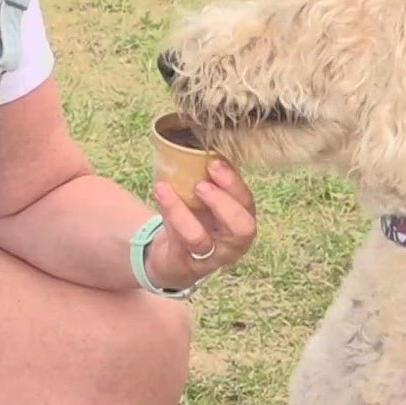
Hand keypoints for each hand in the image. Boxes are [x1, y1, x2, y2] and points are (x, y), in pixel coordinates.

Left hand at [146, 158, 257, 291]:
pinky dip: (166, 216)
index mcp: (242, 218)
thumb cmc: (196, 219)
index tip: (214, 161)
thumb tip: (199, 140)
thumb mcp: (206, 198)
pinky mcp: (184, 264)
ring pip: (200, 239)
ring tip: (167, 189)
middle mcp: (233, 242)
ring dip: (181, 212)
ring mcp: (209, 256)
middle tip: (201, 184)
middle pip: (243, 228)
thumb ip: (209, 178)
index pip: (246, 202)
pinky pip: (175, 243)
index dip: (233, 182)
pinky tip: (159, 194)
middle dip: (224, 202)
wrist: (175, 256)